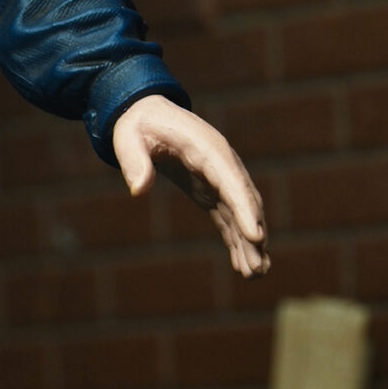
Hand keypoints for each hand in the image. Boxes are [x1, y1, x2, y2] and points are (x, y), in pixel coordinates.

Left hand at [112, 96, 269, 279]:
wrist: (146, 113)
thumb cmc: (138, 124)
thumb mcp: (128, 136)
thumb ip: (134, 160)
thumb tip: (138, 190)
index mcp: (207, 148)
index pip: (232, 181)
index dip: (245, 209)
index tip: (256, 236)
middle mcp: (222, 164)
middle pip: (244, 201)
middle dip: (253, 235)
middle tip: (258, 270)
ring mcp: (219, 178)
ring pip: (241, 213)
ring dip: (249, 244)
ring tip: (256, 275)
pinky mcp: (211, 190)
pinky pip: (229, 217)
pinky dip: (236, 240)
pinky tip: (242, 265)